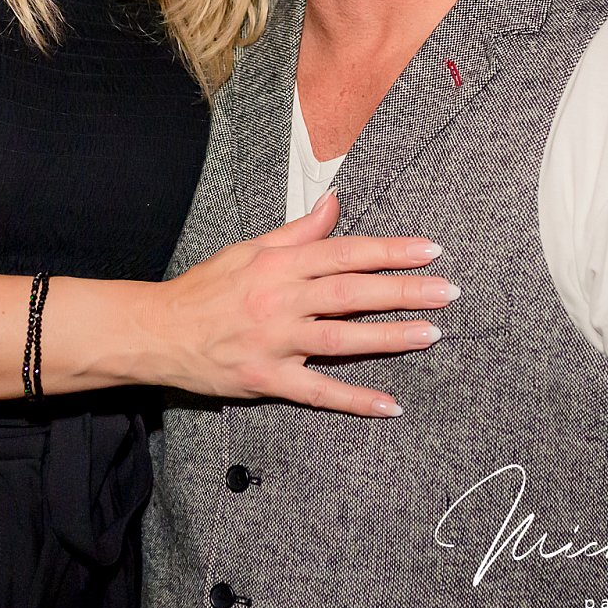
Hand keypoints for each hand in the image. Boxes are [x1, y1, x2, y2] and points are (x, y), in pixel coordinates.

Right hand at [150, 191, 453, 415]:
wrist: (159, 331)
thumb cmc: (206, 288)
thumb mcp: (249, 248)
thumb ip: (297, 231)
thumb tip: (333, 203)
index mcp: (280, 264)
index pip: (346, 252)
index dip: (391, 250)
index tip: (430, 249)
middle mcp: (282, 299)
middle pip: (353, 293)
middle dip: (404, 290)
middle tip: (448, 290)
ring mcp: (276, 341)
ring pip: (343, 339)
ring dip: (390, 337)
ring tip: (431, 334)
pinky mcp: (268, 378)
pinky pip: (318, 392)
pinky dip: (355, 400)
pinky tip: (390, 405)